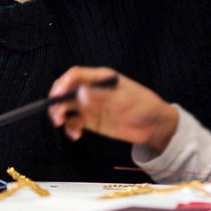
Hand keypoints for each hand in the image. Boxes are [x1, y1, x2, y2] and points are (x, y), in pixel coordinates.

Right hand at [47, 67, 179, 152]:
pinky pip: (74, 121)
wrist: (154, 126)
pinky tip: (75, 135)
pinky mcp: (91, 120)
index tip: (57, 96)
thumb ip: (102, 97)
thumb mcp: (124, 100)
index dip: (63, 83)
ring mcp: (91, 105)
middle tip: (56, 115)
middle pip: (66, 90)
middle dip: (57, 101)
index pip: (76, 75)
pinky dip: (70, 127)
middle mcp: (92, 89)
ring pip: (67, 106)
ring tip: (62, 124)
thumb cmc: (144, 106)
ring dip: (60, 114)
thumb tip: (81, 94)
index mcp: (101, 78)